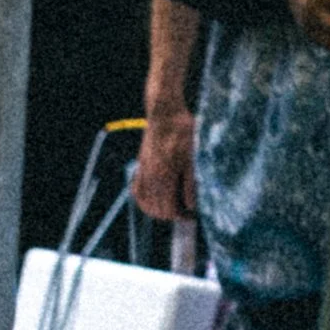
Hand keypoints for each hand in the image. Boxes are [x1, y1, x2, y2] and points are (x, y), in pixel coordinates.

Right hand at [134, 102, 196, 221]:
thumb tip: (191, 206)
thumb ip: (190, 184)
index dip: (180, 216)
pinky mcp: (140, 166)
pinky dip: (144, 200)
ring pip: (146, 203)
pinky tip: (154, 199)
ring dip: (157, 210)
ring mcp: (143, 172)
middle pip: (157, 210)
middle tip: (184, 211)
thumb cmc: (182, 131)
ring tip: (172, 207)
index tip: (191, 216)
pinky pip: (137, 191)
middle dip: (171, 215)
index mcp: (165, 176)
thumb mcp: (192, 157)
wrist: (164, 113)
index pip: (168, 209)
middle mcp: (151, 177)